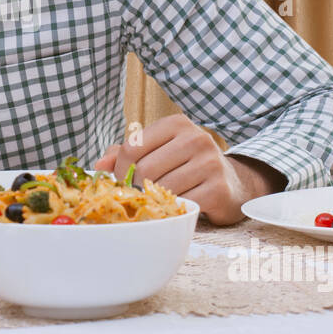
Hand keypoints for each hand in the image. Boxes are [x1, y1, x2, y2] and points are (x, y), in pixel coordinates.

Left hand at [93, 114, 285, 224]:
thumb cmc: (187, 165)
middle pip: (145, 170)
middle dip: (136, 187)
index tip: (124, 180)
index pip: (133, 146)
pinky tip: (179, 206)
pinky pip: (182, 204)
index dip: (121, 168)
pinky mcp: (219, 189)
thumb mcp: (159, 151)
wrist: (234, 183)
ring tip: (160, 200)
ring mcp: (210, 163)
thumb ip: (127, 153)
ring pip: (162, 189)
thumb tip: (98, 165)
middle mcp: (196, 138)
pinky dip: (175, 209)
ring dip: (156, 200)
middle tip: (140, 195)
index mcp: (176, 124)